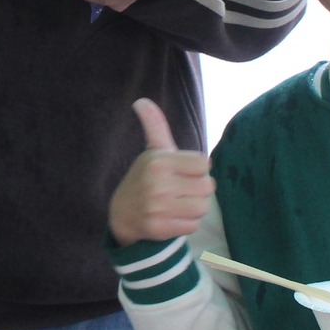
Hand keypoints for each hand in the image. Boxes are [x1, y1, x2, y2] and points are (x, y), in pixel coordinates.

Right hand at [108, 98, 213, 246]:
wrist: (122, 214)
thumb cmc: (145, 178)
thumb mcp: (152, 151)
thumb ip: (155, 125)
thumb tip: (142, 101)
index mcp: (159, 161)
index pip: (203, 163)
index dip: (197, 169)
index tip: (182, 172)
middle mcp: (157, 183)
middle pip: (207, 187)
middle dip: (198, 189)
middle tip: (181, 189)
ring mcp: (157, 207)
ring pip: (202, 208)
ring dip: (194, 208)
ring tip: (178, 203)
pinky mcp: (159, 228)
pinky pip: (192, 226)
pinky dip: (186, 223)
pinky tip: (173, 217)